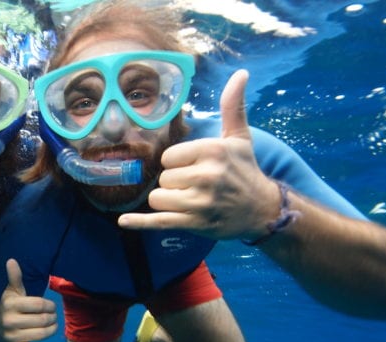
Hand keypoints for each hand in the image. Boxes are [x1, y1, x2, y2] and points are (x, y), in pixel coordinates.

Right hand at [0, 259, 56, 341]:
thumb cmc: (8, 308)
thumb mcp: (11, 293)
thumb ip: (14, 278)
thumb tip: (12, 260)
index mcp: (11, 305)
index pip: (39, 304)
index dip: (49, 305)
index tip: (50, 306)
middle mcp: (10, 321)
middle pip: (43, 319)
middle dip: (52, 317)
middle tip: (53, 316)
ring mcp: (12, 336)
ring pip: (41, 334)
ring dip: (52, 330)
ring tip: (52, 326)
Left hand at [118, 70, 279, 240]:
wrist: (261, 210)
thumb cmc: (245, 170)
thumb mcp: (239, 137)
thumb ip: (233, 106)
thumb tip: (240, 73)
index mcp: (213, 152)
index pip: (168, 157)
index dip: (177, 163)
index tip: (194, 167)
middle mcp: (206, 176)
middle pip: (163, 178)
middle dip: (174, 183)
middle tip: (197, 186)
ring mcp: (200, 202)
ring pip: (158, 199)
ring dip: (168, 201)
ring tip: (190, 200)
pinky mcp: (195, 223)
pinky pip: (159, 221)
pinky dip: (140, 222)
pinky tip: (124, 220)